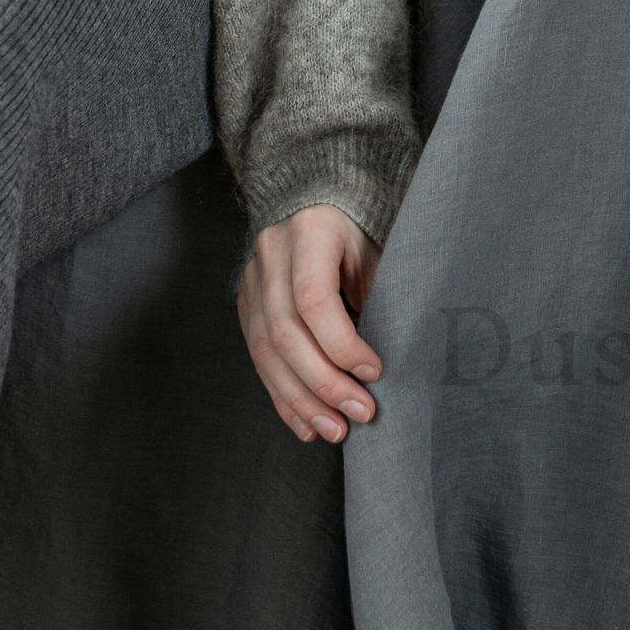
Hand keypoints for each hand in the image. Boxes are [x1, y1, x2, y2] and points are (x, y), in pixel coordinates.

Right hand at [238, 202, 382, 443]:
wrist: (318, 199)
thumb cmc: (358, 229)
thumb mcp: (375, 249)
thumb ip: (378, 296)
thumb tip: (383, 365)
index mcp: (309, 231)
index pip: (313, 298)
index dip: (342, 343)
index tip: (374, 370)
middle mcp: (271, 254)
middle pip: (284, 332)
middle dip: (323, 383)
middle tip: (360, 414)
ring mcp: (252, 279)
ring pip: (265, 351)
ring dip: (302, 400)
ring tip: (335, 430)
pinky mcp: (246, 303)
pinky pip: (258, 358)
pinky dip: (283, 396)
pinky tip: (306, 423)